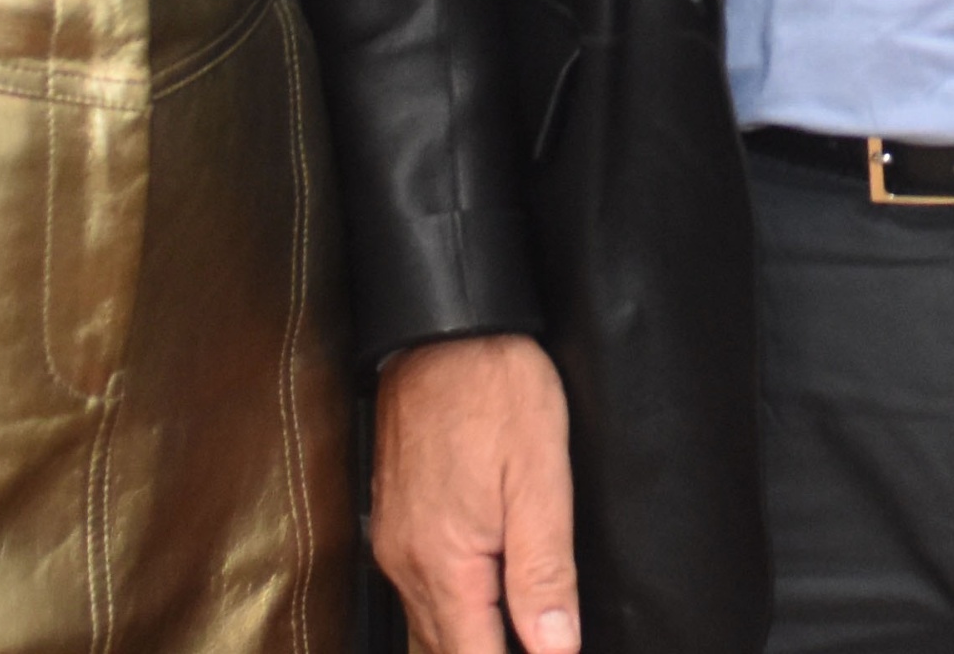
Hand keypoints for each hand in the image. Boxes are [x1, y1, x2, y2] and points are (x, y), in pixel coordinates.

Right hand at [374, 331, 581, 653]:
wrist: (446, 331)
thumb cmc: (497, 391)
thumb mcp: (540, 480)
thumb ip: (545, 573)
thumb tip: (557, 648)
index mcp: (446, 563)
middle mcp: (408, 563)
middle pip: (445, 650)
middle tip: (538, 647)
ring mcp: (396, 543)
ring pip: (427, 626)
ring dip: (468, 643)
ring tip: (512, 638)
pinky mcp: (396, 519)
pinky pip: (417, 591)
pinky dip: (448, 614)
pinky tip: (478, 611)